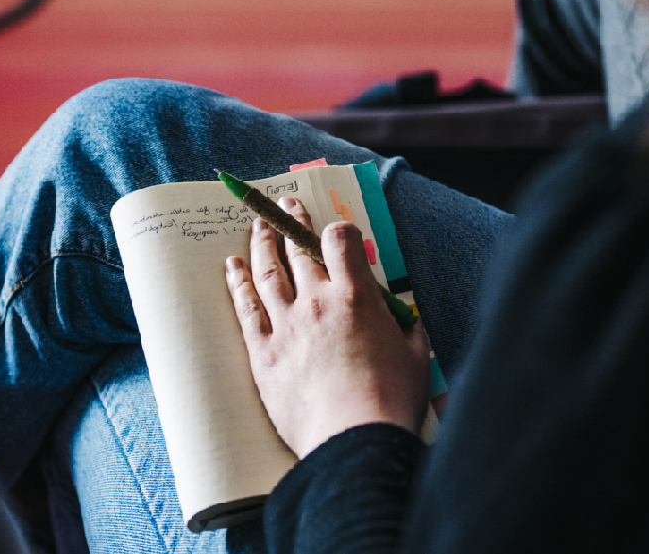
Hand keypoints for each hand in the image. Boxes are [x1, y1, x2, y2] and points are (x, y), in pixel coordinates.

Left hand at [225, 197, 430, 457]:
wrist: (352, 440)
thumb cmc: (391, 402)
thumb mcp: (416, 356)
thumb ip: (408, 328)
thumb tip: (406, 315)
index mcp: (356, 298)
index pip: (341, 242)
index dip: (339, 231)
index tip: (338, 232)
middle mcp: (317, 302)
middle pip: (299, 250)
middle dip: (293, 223)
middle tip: (286, 206)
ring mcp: (286, 326)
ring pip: (268, 272)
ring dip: (261, 243)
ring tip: (258, 225)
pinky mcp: (263, 353)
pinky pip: (245, 308)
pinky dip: (238, 283)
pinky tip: (233, 267)